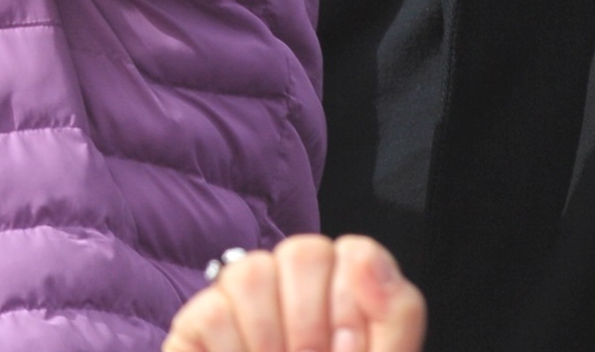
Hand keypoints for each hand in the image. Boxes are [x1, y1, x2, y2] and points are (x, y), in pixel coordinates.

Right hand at [163, 235, 425, 351]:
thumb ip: (396, 313)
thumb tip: (363, 254)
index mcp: (350, 311)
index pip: (356, 255)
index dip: (355, 298)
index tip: (350, 347)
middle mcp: (297, 301)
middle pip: (303, 253)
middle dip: (312, 321)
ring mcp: (243, 310)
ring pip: (250, 272)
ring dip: (269, 335)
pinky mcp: (198, 329)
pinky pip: (209, 310)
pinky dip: (231, 349)